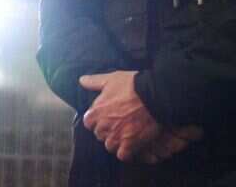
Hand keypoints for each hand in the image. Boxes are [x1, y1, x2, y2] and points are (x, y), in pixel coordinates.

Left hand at [79, 71, 196, 161]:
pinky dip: (126, 152)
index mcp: (97, 111)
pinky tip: (131, 146)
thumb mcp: (110, 79)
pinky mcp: (130, 144)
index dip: (96, 121)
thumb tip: (82, 81)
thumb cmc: (132, 85)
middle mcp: (104, 125)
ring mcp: (116, 136)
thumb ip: (94, 82)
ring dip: (116, 142)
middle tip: (117, 126)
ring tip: (124, 136)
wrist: (153, 95)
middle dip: (107, 131)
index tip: (104, 118)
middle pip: (99, 135)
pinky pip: (123, 155)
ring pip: (110, 146)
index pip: (88, 123)